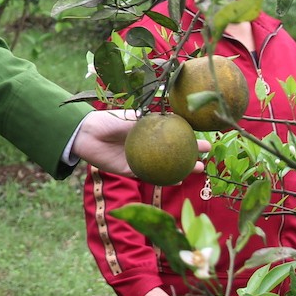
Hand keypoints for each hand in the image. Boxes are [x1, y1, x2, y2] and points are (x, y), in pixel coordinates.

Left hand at [71, 109, 210, 176]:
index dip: (189, 136)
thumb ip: (152, 119)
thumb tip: (176, 114)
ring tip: (200, 170)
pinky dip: (165, 180)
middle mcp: (147, 145)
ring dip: (183, 169)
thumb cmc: (109, 120)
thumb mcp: (133, 117)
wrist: (87, 135)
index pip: (174, 133)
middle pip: (173, 151)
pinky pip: (151, 177)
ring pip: (166, 166)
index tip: (206, 136)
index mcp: (148, 130)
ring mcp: (141, 158)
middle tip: (207, 156)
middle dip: (191, 153)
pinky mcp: (132, 170)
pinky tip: (178, 181)